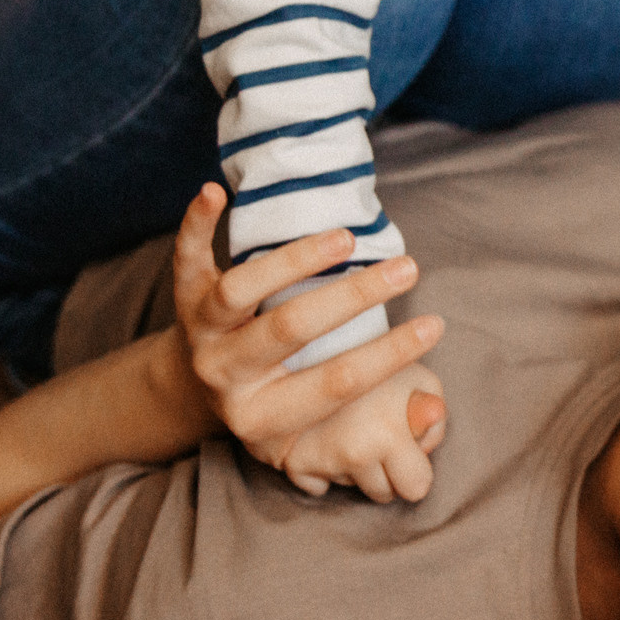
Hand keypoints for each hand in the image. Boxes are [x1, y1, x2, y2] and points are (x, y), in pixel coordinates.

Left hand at [173, 184, 447, 495]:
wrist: (193, 390)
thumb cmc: (275, 400)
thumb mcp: (310, 428)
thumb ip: (367, 414)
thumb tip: (433, 409)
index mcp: (262, 415)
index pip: (335, 384)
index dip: (389, 355)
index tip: (435, 325)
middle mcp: (226, 375)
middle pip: (289, 330)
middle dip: (354, 296)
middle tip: (408, 268)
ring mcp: (200, 334)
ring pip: (239, 291)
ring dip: (294, 260)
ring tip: (346, 238)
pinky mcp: (183, 296)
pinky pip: (186, 257)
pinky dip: (197, 224)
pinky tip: (215, 191)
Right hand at [272, 360, 449, 502]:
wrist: (319, 343)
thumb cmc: (378, 361)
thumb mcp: (421, 379)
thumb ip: (434, 418)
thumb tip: (425, 447)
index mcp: (389, 434)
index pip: (417, 487)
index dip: (416, 470)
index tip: (407, 450)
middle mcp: (353, 452)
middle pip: (382, 495)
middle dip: (385, 474)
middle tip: (377, 436)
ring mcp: (320, 459)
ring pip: (349, 487)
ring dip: (353, 469)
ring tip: (350, 428)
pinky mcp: (293, 462)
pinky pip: (316, 486)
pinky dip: (321, 470)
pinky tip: (325, 438)